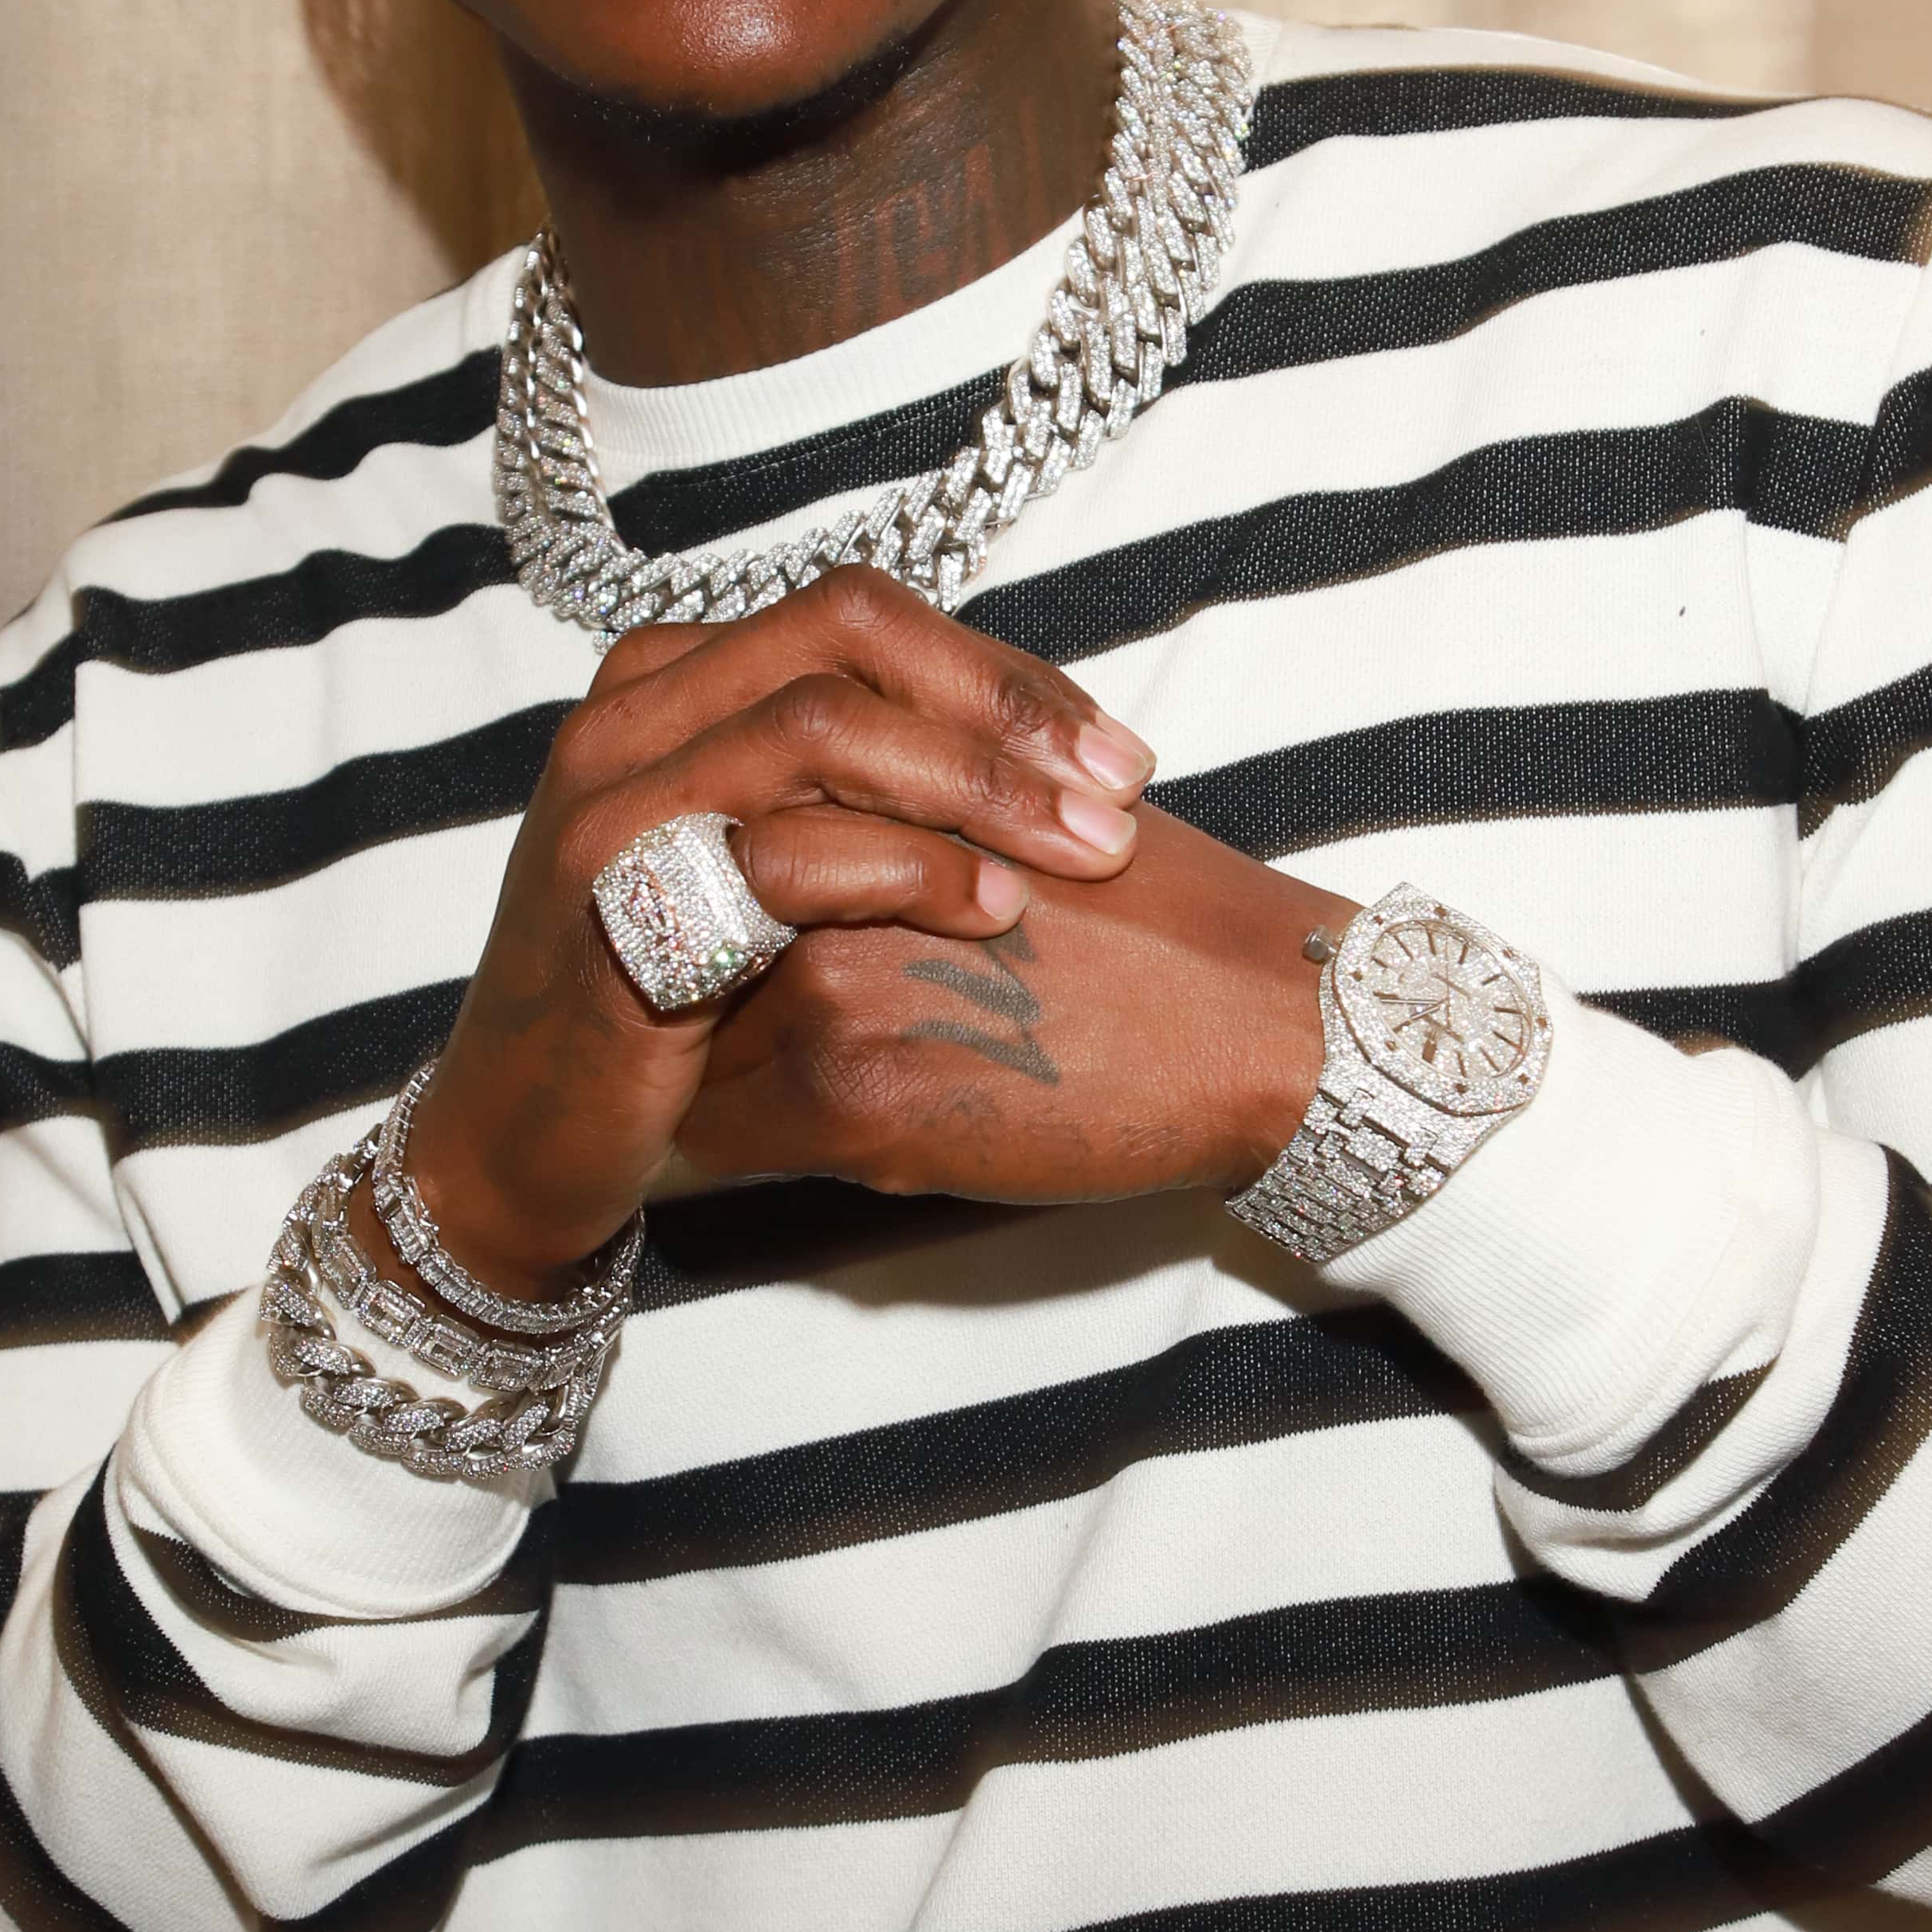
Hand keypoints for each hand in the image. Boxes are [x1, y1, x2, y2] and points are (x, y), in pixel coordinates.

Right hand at [397, 569, 1157, 1288]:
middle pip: (843, 637)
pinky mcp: (616, 910)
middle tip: (1123, 788)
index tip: (1114, 751)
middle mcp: (629, 717)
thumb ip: (855, 785)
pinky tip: (997, 913)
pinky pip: (780, 855)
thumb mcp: (765, 865)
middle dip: (1004, 709)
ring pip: (816, 726)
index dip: (1000, 673)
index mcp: (670, 681)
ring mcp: (611, 806)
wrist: (523, 1139)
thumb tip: (1033, 745)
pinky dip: (907, 871)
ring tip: (1087, 850)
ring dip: (977, 782)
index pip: (859, 616)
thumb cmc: (676, 1004)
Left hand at [677, 803, 1354, 1208]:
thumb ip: (889, 813)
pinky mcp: (852, 1105)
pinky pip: (725, 1130)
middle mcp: (822, 884)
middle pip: (678, 936)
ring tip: (752, 1073)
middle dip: (687, 974)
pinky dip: (742, 1134)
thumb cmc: (1155, 913)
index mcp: (860, 796)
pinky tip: (804, 1128)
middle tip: (712, 1005)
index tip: (712, 925)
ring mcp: (827, 994)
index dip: (705, 887)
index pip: (706, 840)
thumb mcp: (1008, 813)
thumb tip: (798, 839)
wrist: (1254, 1021)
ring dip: (704, 1061)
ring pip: (685, 1038)